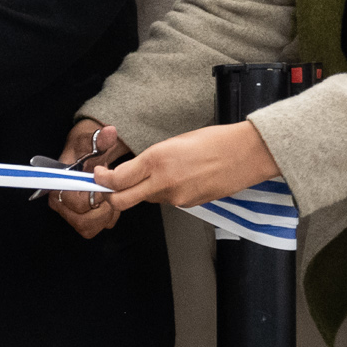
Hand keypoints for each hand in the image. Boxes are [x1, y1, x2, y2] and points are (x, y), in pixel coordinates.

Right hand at [45, 119, 127, 238]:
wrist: (88, 154)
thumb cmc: (87, 149)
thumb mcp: (93, 140)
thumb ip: (101, 139)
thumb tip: (109, 133)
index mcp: (57, 185)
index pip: (77, 204)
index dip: (96, 197)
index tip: (107, 187)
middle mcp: (60, 203)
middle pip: (82, 221)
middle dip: (103, 209)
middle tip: (112, 192)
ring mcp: (70, 213)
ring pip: (89, 228)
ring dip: (105, 215)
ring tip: (111, 197)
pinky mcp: (81, 220)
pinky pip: (96, 228)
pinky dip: (106, 219)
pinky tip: (110, 204)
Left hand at [94, 119, 277, 216]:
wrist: (247, 154)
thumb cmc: (216, 141)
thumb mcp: (174, 142)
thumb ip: (150, 159)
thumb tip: (132, 171)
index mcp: (157, 159)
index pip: (117, 179)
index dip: (102, 180)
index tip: (99, 175)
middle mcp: (164, 182)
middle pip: (123, 200)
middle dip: (112, 196)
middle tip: (110, 187)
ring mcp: (177, 197)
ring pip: (147, 200)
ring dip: (145, 191)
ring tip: (165, 172)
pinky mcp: (189, 205)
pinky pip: (168, 201)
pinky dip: (167, 192)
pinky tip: (182, 178)